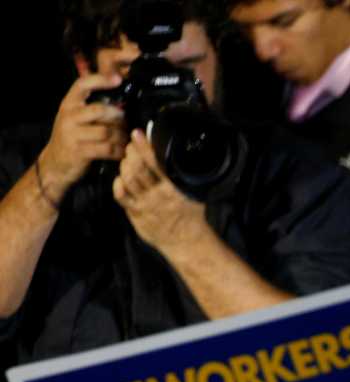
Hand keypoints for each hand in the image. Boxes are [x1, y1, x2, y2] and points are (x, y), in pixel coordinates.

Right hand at [36, 73, 126, 195]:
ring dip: (121, 136)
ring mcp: (72, 134)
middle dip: (118, 116)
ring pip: (106, 131)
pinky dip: (118, 151)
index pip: (82, 85)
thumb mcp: (75, 117)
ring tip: (125, 139)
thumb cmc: (72, 137)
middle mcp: (68, 116)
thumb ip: (91, 106)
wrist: (55, 162)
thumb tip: (118, 96)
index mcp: (68, 104)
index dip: (100, 80)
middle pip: (100, 110)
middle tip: (125, 122)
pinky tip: (121, 151)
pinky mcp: (79, 151)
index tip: (118, 79)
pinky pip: (106, 149)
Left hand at [113, 129, 212, 255]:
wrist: (186, 242)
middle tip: (130, 145)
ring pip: (127, 179)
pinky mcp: (136, 213)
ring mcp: (145, 205)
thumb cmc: (191, 217)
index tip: (137, 133)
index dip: (144, 146)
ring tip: (127, 160)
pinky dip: (118, 184)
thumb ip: (183, 177)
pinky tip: (121, 178)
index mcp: (174, 189)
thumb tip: (175, 157)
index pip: (156, 163)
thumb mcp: (194, 193)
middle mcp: (158, 196)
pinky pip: (120, 196)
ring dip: (124, 166)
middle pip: (137, 168)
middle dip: (131, 153)